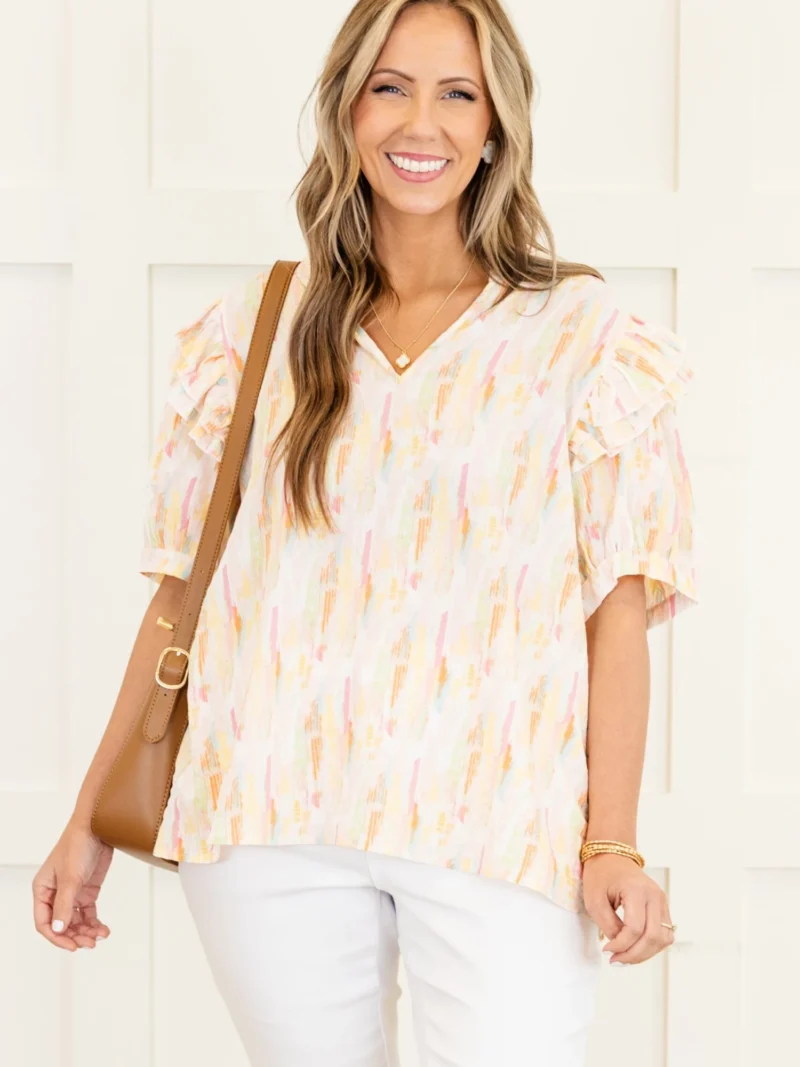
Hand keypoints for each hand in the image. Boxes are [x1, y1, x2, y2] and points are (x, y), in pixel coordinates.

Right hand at [32, 815, 113, 950]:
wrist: (98, 827)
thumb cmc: (78, 845)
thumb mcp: (70, 878)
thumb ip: (65, 905)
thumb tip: (59, 930)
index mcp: (42, 890)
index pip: (44, 922)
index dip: (56, 937)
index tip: (72, 945)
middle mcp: (55, 894)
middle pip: (61, 925)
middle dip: (74, 936)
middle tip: (89, 944)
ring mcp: (72, 893)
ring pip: (75, 921)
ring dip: (86, 931)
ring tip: (100, 936)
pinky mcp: (87, 890)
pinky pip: (88, 913)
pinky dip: (95, 923)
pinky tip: (103, 929)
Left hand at [582, 852, 674, 964]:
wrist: (612, 856)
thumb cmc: (601, 875)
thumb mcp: (595, 900)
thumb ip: (608, 925)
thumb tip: (621, 946)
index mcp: (637, 890)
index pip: (635, 929)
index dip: (621, 945)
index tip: (606, 950)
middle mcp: (654, 895)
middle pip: (653, 936)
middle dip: (634, 954)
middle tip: (616, 960)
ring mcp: (662, 901)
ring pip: (663, 938)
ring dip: (645, 953)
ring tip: (625, 956)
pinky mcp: (663, 907)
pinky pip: (664, 933)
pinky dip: (652, 945)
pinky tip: (635, 948)